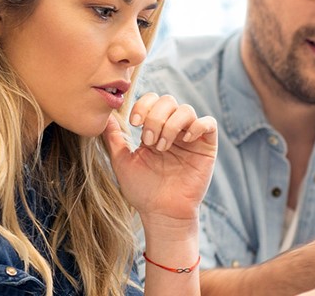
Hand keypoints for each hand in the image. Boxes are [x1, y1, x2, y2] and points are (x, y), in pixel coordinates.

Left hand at [102, 92, 216, 222]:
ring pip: (186, 109)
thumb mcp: (123, 160)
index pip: (152, 100)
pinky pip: (209, 123)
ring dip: (171, 125)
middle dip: (155, 117)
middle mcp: (173, 129)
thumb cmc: (142, 190)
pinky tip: (185, 141)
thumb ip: (115, 137)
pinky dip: (197, 126)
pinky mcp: (207, 147)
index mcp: (154, 129)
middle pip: (168, 100)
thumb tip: (106, 116)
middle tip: (149, 141)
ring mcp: (190, 137)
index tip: (134, 123)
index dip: (143, 105)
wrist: (161, 213)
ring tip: (163, 147)